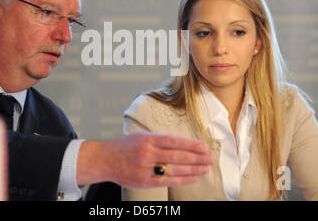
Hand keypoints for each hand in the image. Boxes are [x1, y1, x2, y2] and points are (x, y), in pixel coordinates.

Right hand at [76, 131, 215, 187]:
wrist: (107, 160)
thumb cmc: (126, 146)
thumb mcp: (142, 136)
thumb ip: (160, 139)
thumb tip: (183, 143)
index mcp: (148, 139)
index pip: (175, 141)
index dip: (191, 144)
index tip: (204, 146)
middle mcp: (148, 153)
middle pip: (178, 156)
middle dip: (197, 157)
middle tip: (211, 158)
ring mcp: (146, 168)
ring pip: (175, 169)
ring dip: (193, 169)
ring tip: (206, 168)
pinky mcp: (145, 181)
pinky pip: (168, 181)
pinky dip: (183, 179)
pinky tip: (194, 177)